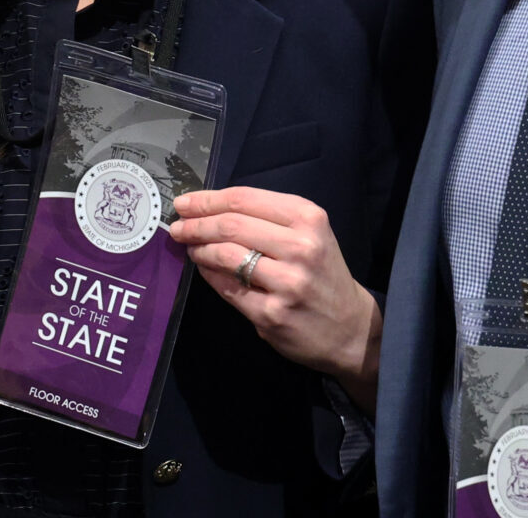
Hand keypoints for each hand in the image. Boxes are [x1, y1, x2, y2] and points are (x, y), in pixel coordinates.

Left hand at [170, 186, 382, 411]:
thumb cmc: (322, 273)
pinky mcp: (273, 313)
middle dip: (197, 223)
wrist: (350, 328)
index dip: (207, 199)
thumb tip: (209, 210)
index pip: (245, 199)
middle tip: (177, 226)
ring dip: (200, 249)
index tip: (185, 203)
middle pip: (232, 224)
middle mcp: (301, 246)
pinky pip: (228, 288)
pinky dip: (209, 276)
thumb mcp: (309, 235)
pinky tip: (204, 269)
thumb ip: (267, 219)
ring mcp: (287, 282)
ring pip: (227, 256)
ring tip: (190, 247)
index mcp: (308, 218)